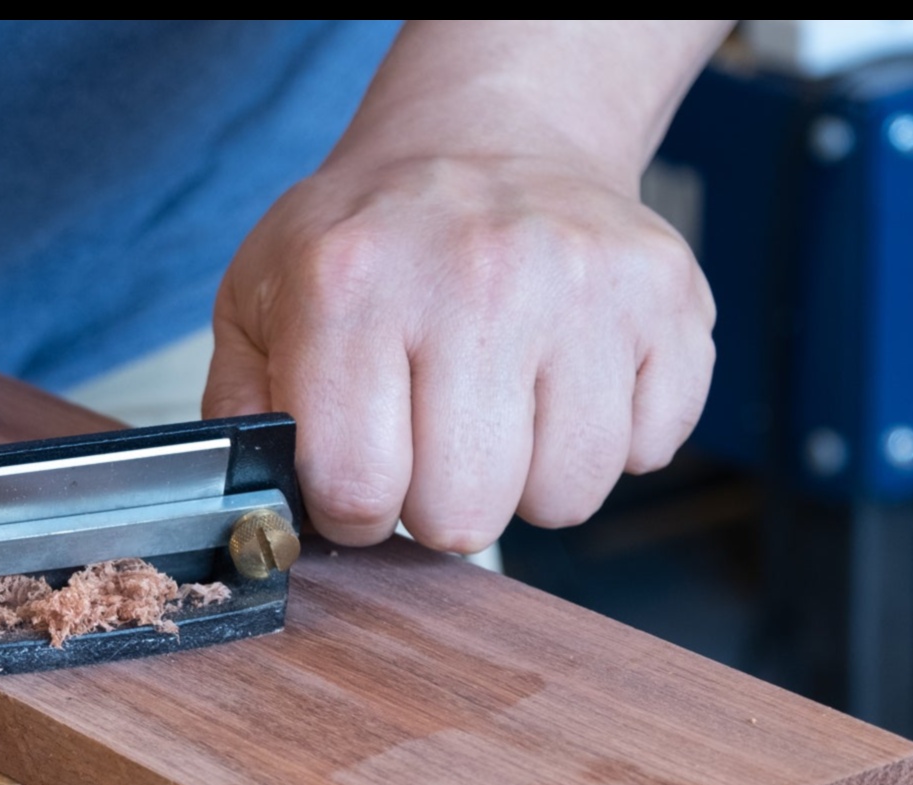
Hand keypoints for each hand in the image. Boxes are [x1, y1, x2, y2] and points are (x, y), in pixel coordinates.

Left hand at [205, 146, 713, 552]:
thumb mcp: (260, 303)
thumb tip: (259, 513)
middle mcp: (477, 277)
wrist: (487, 142)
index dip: (354, 508)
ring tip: (500, 411)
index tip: (360, 475)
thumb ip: (243, 414)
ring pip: (566, 496)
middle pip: (465, 514)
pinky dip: (609, 440)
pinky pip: (648, 452)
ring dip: (529, 479)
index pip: (358, 488)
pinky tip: (564, 384)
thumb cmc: (374, 239)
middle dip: (440, 502)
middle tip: (433, 442)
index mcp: (353, 285)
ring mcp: (586, 287)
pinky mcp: (669, 302)